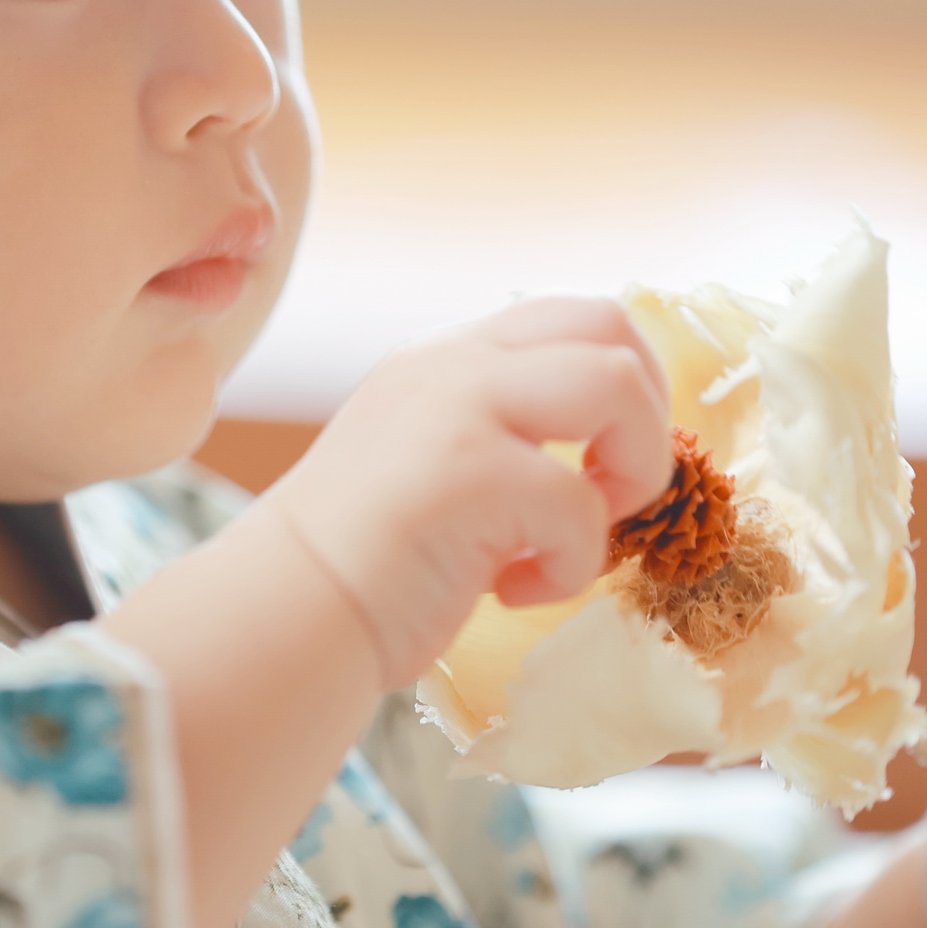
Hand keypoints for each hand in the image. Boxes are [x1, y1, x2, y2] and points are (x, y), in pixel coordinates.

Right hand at [257, 295, 673, 687]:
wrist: (282, 614)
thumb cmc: (363, 564)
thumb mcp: (429, 459)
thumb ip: (496, 430)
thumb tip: (603, 452)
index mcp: (446, 358)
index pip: (573, 314)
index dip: (624, 381)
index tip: (604, 459)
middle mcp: (453, 364)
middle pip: (607, 323)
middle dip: (644, 414)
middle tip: (609, 492)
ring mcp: (460, 409)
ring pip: (612, 383)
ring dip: (631, 469)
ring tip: (578, 534)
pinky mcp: (471, 473)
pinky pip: (581, 505)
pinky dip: (570, 566)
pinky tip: (512, 592)